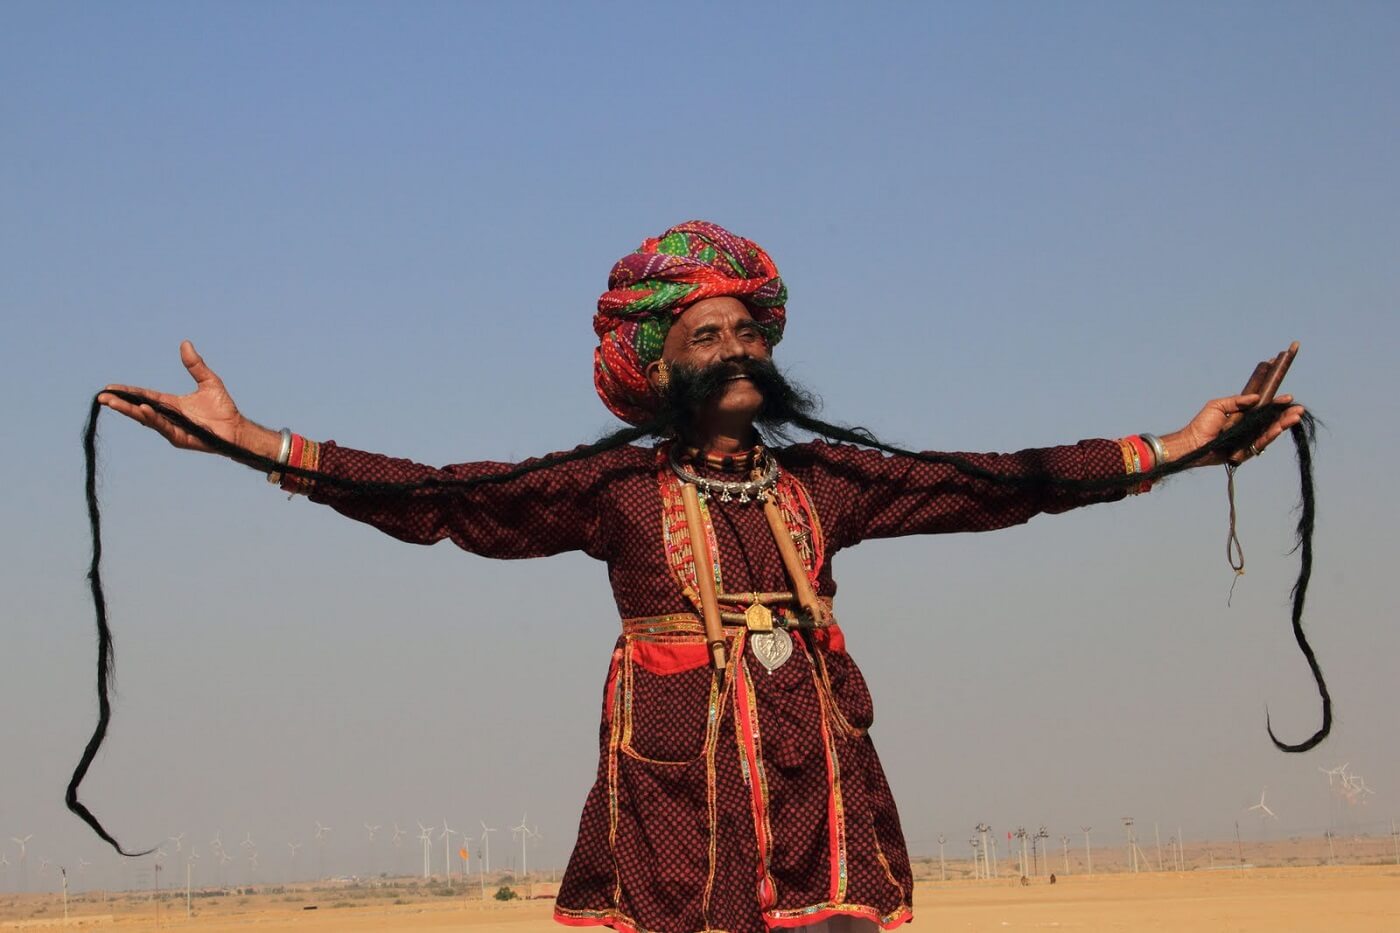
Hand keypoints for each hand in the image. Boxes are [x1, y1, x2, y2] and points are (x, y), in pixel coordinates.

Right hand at [98, 341, 281, 459]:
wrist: (236, 428)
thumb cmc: (223, 408)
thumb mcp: (208, 381)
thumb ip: (195, 365)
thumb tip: (185, 343)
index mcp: (170, 403)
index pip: (144, 395)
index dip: (127, 392)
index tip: (109, 387)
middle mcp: (168, 416)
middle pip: (139, 408)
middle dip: (120, 403)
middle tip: (102, 397)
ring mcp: (172, 428)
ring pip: (146, 418)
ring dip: (129, 411)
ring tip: (113, 403)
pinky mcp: (179, 437)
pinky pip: (163, 427)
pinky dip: (152, 418)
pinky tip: (141, 410)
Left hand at [1160, 392, 1305, 467]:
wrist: (1193, 443)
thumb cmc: (1202, 424)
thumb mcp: (1218, 405)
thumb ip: (1236, 400)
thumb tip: (1256, 397)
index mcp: (1244, 415)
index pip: (1264, 408)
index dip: (1276, 403)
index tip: (1288, 397)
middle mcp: (1249, 427)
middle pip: (1271, 420)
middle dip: (1285, 414)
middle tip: (1298, 409)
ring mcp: (1248, 439)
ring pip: (1270, 431)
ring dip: (1283, 423)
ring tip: (1295, 416)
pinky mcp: (1246, 451)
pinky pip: (1261, 442)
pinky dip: (1271, 435)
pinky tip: (1280, 427)